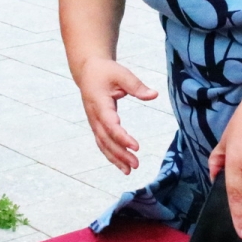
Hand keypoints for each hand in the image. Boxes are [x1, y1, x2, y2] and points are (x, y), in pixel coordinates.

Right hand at [74, 57, 157, 171]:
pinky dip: (111, 155)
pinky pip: (102, 143)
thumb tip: (154, 95)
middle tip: (135, 164)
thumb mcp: (122, 74)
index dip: (122, 137)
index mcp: (99, 103)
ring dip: (115, 158)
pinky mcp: (96, 125)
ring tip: (129, 170)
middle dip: (120, 153)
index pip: (110, 124)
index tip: (136, 146)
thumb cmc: (106, 72)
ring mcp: (94, 122)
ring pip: (103, 144)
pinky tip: (122, 165)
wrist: (88, 71)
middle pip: (106, 139)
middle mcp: (94, 116)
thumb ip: (137, 86)